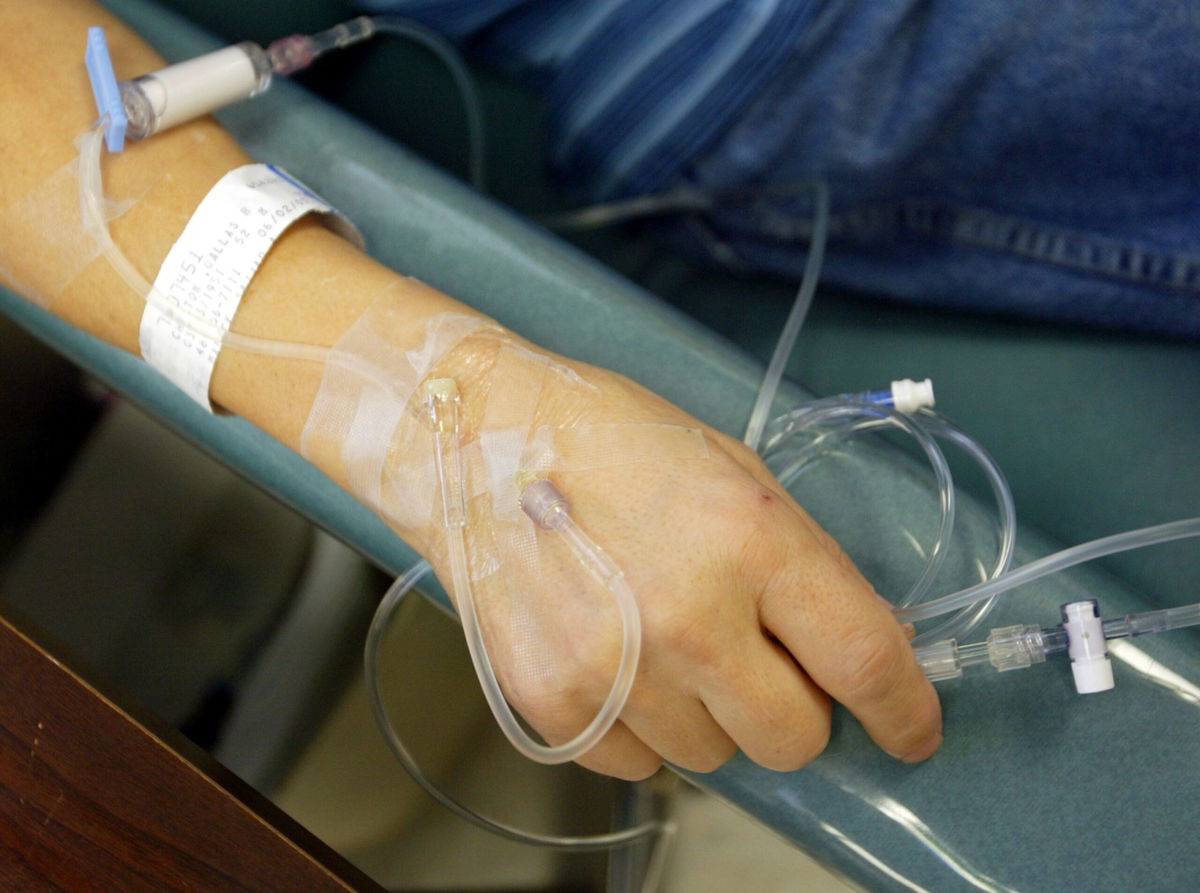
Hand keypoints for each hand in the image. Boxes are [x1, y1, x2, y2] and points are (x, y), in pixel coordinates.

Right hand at [402, 331, 942, 778]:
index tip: (911, 731)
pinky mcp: (553, 703)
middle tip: (758, 660)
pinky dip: (640, 726)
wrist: (477, 442)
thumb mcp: (733, 471)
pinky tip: (615, 656)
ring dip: (708, 713)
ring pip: (713, 757)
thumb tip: (851, 646)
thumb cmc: (610, 441)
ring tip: (661, 638)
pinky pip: (637, 764)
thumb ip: (800, 563)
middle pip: (793, 739)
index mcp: (750, 541)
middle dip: (793, 708)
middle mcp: (688, 618)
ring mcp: (614, 670)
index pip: (865, 659)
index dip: (904, 709)